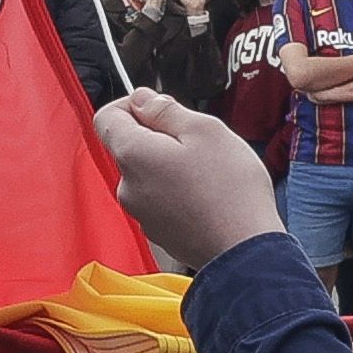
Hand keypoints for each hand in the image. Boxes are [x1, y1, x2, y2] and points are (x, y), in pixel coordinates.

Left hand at [98, 88, 286, 262]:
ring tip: (208, 171)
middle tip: (198, 142)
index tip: (161, 108)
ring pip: (147, 173)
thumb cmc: (230, 191)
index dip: (132, 104)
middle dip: (159, 136)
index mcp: (133, 156)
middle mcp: (127, 187)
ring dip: (170, 164)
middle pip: (129, 146)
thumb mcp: (205, 130)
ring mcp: (141, 213)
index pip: (107, 117)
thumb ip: (165, 110)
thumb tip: (141, 99)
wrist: (245, 253)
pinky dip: (177, 190)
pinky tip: (207, 195)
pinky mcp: (158, 232)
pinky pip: (160, 198)